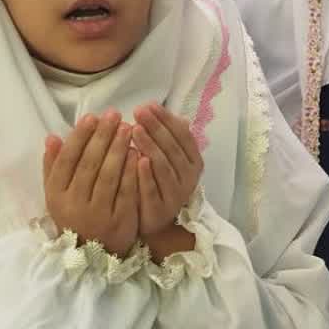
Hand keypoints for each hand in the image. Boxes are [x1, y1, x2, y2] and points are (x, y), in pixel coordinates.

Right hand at [42, 111, 140, 255]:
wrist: (93, 254)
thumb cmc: (75, 215)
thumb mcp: (58, 194)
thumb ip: (53, 166)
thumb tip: (52, 137)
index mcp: (56, 195)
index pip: (68, 160)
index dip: (80, 136)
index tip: (92, 117)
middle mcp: (74, 204)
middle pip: (89, 164)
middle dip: (103, 137)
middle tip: (115, 116)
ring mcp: (97, 214)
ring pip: (108, 175)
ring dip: (119, 149)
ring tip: (128, 128)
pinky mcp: (119, 222)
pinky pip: (126, 191)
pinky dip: (132, 171)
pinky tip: (138, 153)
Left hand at [130, 102, 203, 240]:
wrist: (156, 223)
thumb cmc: (159, 183)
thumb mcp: (169, 160)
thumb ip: (171, 139)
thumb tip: (180, 117)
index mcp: (194, 162)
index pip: (183, 135)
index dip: (167, 119)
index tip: (149, 105)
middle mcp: (189, 177)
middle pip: (173, 148)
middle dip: (156, 128)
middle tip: (139, 112)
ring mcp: (176, 194)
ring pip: (164, 166)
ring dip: (150, 146)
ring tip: (134, 130)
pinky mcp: (160, 209)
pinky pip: (153, 189)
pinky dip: (145, 174)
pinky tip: (135, 158)